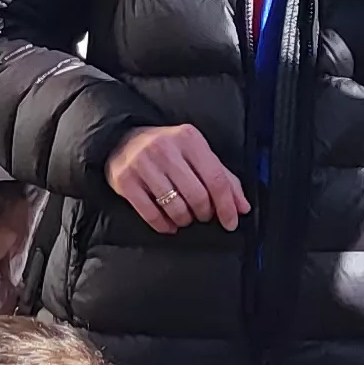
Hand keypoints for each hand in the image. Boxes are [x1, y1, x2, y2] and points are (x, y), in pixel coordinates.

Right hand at [106, 124, 249, 233]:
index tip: (231, 222)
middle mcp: (165, 149)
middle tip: (203, 215)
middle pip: (197, 195)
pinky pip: (151, 214)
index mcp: (189, 139)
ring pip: (175, 207)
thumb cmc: (166, 148)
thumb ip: (223, 177)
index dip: (227, 206)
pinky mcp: (125, 181)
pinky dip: (164, 225)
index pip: (216, 178)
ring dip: (185, 220)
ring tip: (185, 217)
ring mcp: (143, 164)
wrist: (121, 139)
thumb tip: (242, 206)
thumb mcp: (196, 153)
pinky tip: (169, 224)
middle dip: (204, 213)